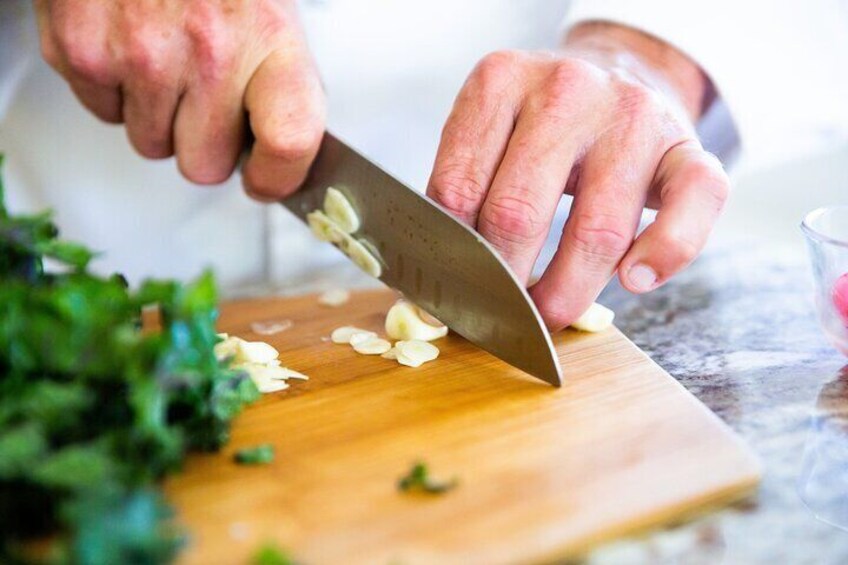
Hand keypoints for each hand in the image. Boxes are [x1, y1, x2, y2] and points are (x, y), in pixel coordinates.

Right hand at [34, 0, 324, 198]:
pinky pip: (104, 114)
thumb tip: (284, 156)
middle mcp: (207, 50)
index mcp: (269, 38)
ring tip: (166, 57)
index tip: (267, 177)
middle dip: (204, 143)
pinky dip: (115, 91)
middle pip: (204, 166)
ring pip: (150, 145)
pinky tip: (128, 45)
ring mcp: (139, 54)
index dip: (278, 176)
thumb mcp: (270, 14)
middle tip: (205, 96)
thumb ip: (281, 86)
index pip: (289, 141)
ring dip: (158, 116)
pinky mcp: (81, 51)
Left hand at [427, 22, 728, 329]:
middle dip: (503, 284)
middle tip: (498, 315)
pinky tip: (635, 282)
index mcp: (500, 82)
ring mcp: (632, 116)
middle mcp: (566, 89)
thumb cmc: (540, 127)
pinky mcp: (686, 146)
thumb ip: (463, 193)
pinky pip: (691, 205)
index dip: (449, 258)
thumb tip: (434, 290)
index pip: (458, 189)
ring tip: (548, 316)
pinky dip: (665, 253)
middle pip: (518, 213)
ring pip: (597, 230)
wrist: (616, 75)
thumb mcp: (489, 135)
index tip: (450, 295)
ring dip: (567, 293)